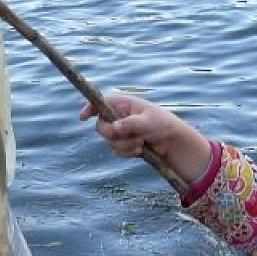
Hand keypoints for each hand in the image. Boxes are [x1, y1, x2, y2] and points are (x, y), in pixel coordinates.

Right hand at [78, 93, 211, 182]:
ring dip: (124, 145)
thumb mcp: (148, 121)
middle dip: (111, 134)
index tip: (83, 118)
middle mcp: (118, 117)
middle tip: (123, 135)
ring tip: (141, 142)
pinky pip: (116, 151)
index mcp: (123, 104)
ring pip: (109, 141)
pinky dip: (127, 152)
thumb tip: (115, 127)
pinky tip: (140, 149)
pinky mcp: (123, 145)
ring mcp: (120, 132)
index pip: (100, 103)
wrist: (172, 142)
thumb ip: (131, 123)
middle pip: (100, 126)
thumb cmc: (162, 124)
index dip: (89, 108)